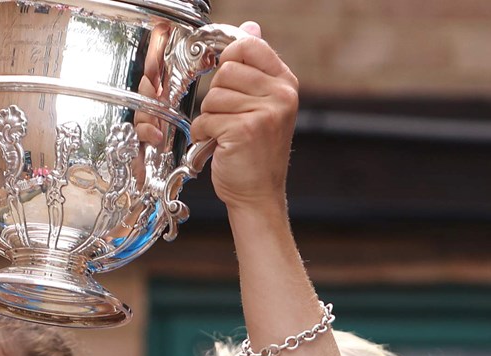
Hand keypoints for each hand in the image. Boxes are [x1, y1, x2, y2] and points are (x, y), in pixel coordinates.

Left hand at [188, 22, 298, 210]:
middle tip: (232, 118)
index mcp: (286, 84)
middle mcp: (281, 96)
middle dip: (218, 96)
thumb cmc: (257, 151)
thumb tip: (250, 26)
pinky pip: (207, 119)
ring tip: (226, 135)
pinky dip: (205, 135)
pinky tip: (220, 146)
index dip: (230, 59)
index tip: (230, 81)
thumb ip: (256, 65)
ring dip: (210, 118)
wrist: (259, 194)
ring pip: (213, 96)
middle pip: (226, 70)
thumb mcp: (263, 102)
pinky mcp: (244, 130)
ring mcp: (264, 113)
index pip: (249, 46)